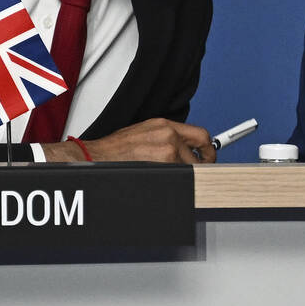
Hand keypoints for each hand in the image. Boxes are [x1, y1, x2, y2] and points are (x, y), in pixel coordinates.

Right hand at [43, 118, 214, 162]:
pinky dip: (175, 180)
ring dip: (184, 173)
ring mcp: (166, 150)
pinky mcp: (162, 165)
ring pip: (190, 166)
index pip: (199, 134)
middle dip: (205, 162)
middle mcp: (168, 135)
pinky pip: (179, 176)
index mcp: (164, 125)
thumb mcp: (144, 133)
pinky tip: (163, 179)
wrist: (96, 157)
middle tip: (203, 169)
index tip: (208, 155)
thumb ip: (166, 137)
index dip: (207, 148)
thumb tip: (183, 148)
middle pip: (201, 148)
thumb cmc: (115, 149)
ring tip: (170, 176)